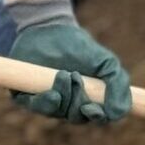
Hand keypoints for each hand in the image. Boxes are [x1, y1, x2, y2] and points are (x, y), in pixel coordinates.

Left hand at [5, 0, 131, 123]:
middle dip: (77, 100)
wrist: (49, 27)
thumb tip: (118, 114)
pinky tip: (50, 91)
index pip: (96, 117)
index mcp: (88, 97)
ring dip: (63, 96)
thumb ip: (118, 85)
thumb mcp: (106, 62)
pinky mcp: (26, 95)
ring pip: (56, 113)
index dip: (96, 117)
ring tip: (62, 74)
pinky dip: (44, 102)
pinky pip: (34, 108)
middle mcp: (68, 102)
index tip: (92, 108)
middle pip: (76, 117)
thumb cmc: (78, 45)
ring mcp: (47, 99)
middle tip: (75, 76)